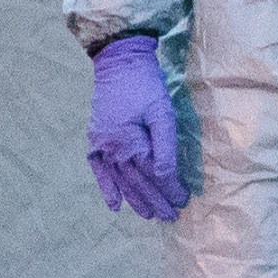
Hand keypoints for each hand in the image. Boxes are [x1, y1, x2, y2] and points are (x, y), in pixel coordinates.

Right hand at [87, 35, 184, 219]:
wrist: (119, 62)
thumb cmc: (146, 85)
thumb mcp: (162, 112)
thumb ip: (165, 146)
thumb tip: (166, 177)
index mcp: (130, 142)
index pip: (153, 174)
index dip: (169, 189)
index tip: (183, 200)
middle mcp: (112, 148)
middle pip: (137, 182)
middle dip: (155, 200)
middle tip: (170, 216)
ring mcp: (101, 145)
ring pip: (120, 180)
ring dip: (135, 200)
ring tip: (149, 215)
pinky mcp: (95, 140)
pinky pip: (99, 170)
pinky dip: (106, 188)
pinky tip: (115, 205)